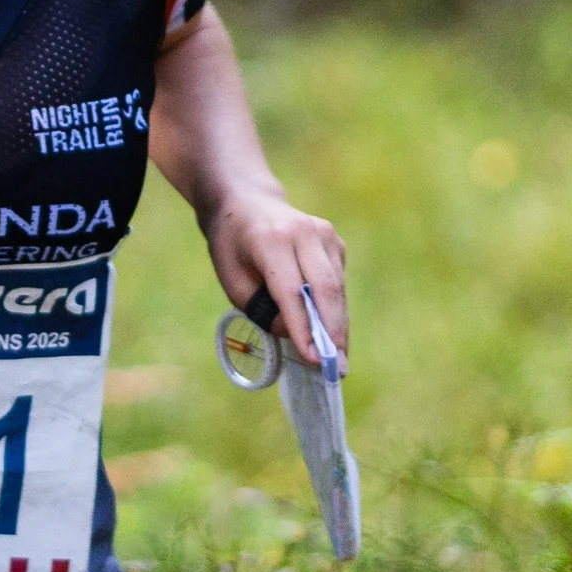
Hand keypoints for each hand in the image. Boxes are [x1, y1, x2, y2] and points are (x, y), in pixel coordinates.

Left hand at [204, 191, 347, 366]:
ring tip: (339, 360)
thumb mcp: (232, 281)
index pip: (291, 291)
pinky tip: (332, 333)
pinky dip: (335, 309)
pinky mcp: (335, 240)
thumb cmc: (232, 247)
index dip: (303, 328)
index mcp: (270, 240)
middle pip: (325, 289)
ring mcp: (324, 233)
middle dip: (333, 332)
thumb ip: (262, 310)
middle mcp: (303, 232)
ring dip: (339, 326)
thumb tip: (298, 334)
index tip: (314, 360)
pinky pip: (338, 281)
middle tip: (338, 368)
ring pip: (337, 288)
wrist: (245, 202)